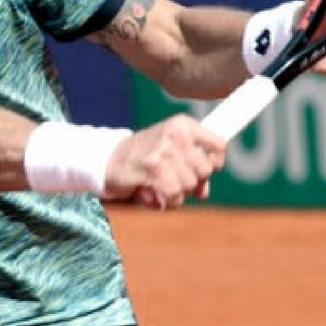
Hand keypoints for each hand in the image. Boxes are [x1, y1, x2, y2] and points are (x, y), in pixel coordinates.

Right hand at [103, 114, 226, 209]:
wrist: (107, 161)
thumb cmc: (143, 158)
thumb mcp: (171, 154)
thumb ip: (191, 169)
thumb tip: (203, 192)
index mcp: (183, 125)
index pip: (219, 145)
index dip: (214, 164)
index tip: (199, 170)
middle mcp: (175, 134)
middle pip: (205, 170)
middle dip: (191, 182)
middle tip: (171, 179)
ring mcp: (164, 150)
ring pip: (190, 185)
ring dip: (176, 194)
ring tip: (158, 185)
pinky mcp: (152, 168)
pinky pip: (174, 195)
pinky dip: (165, 201)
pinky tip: (152, 193)